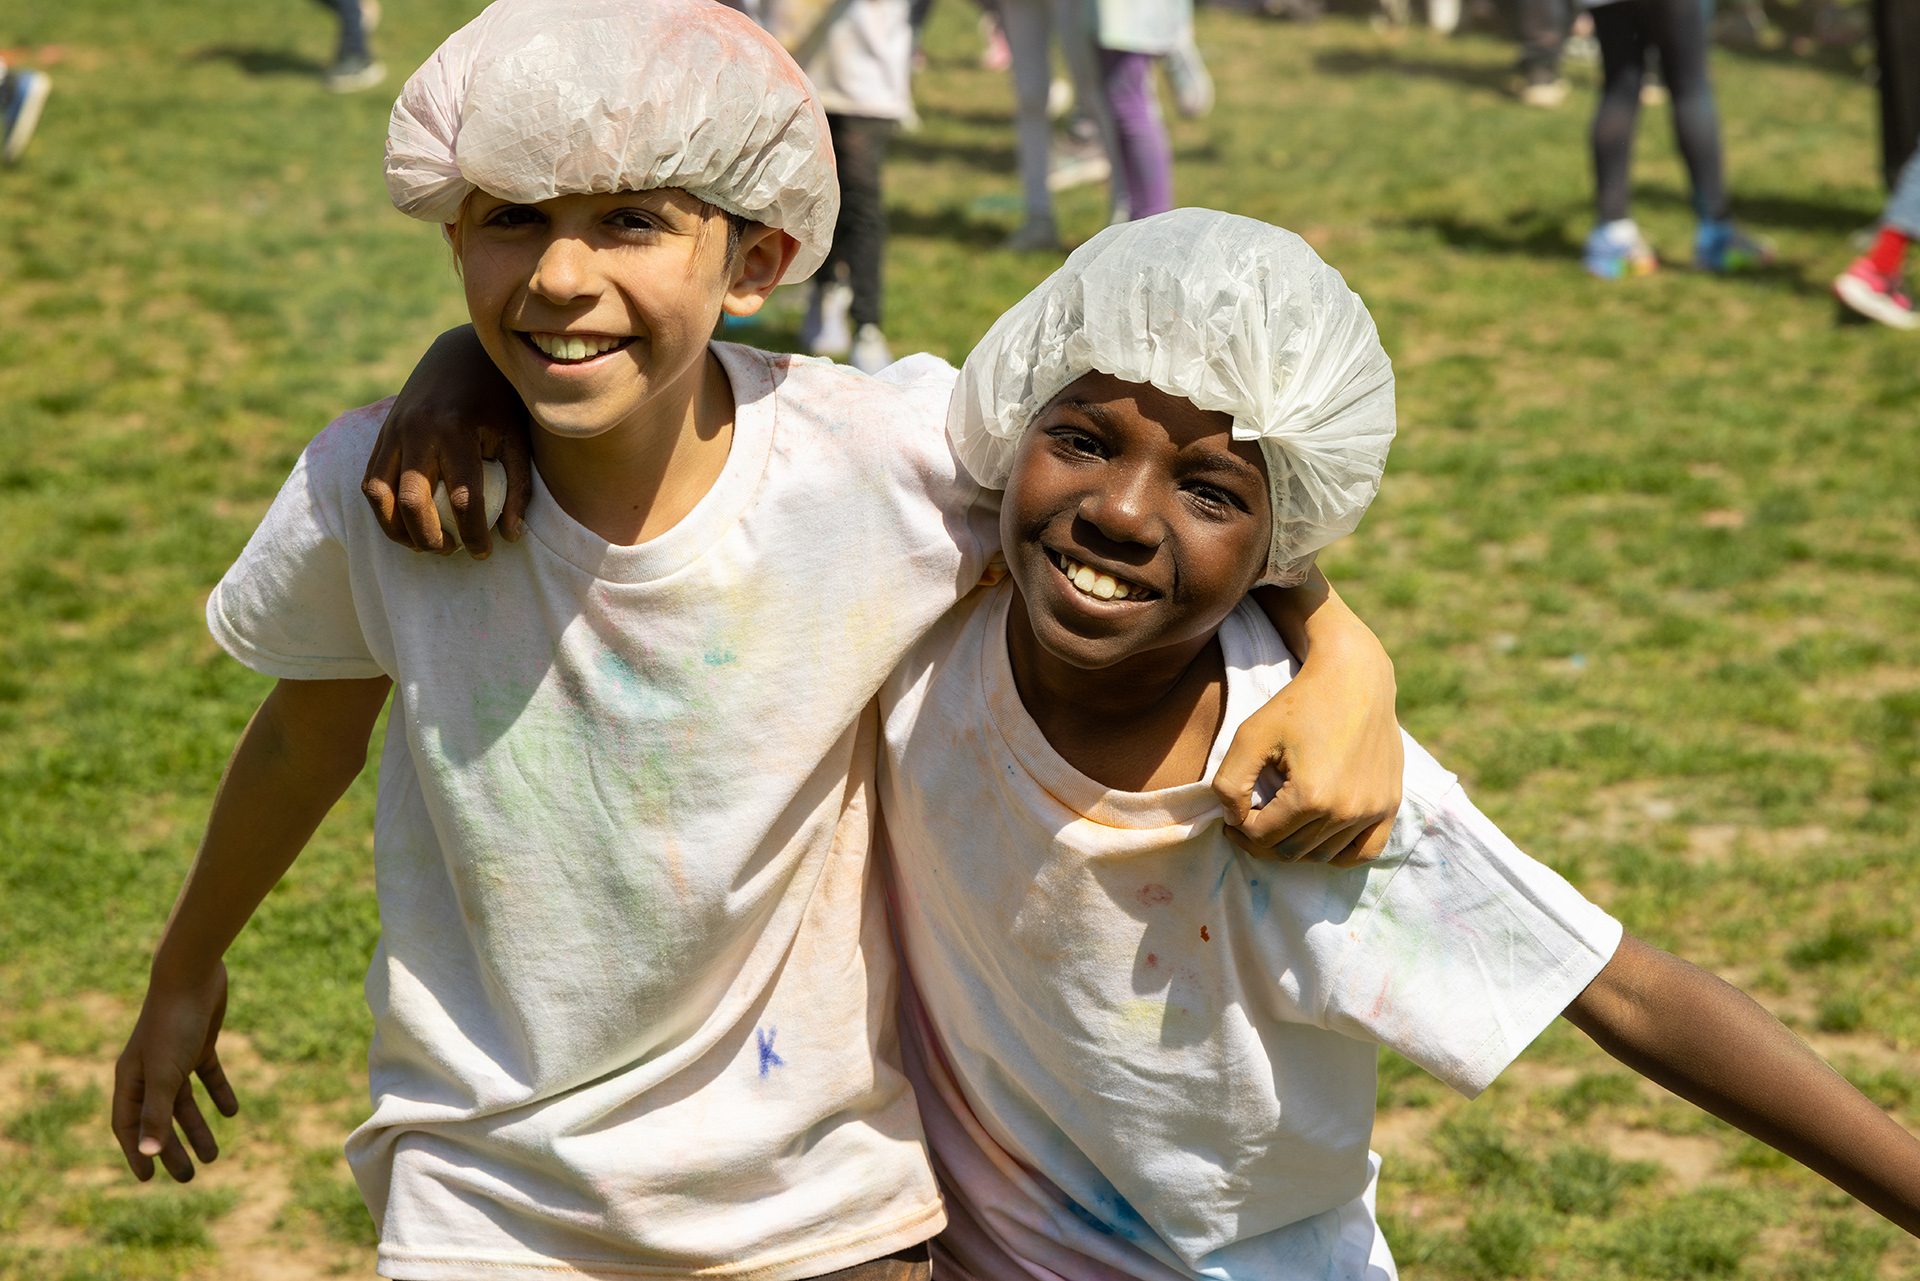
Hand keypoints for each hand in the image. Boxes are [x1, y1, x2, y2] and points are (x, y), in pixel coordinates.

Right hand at [113, 963, 238, 1181]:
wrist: (194, 974)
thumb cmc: (173, 1025)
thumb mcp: (165, 1074)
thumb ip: (156, 1113)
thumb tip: (148, 1153)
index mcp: (131, 1079)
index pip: (128, 1125)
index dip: (137, 1152)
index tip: (148, 1179)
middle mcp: (149, 1070)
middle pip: (159, 1118)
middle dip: (172, 1148)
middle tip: (188, 1177)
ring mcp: (175, 1056)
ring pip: (184, 1101)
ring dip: (197, 1128)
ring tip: (213, 1157)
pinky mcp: (200, 1042)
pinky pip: (208, 1075)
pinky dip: (218, 1093)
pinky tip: (232, 1112)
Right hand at [361, 325, 533, 556]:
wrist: (462, 353)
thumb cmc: (499, 401)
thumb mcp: (517, 437)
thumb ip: (518, 486)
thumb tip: (512, 535)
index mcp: (456, 430)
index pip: (463, 498)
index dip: (473, 534)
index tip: (483, 553)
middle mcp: (418, 430)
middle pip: (413, 502)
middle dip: (431, 538)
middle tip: (452, 551)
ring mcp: (394, 430)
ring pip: (380, 494)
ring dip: (398, 529)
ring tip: (424, 545)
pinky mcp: (382, 432)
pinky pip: (371, 479)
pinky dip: (382, 509)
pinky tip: (405, 525)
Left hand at [1214, 626, 1401, 866]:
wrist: (1354, 678)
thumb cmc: (1299, 703)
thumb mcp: (1250, 735)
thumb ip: (1230, 783)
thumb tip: (1233, 821)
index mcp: (1310, 796)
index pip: (1262, 837)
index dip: (1240, 829)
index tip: (1233, 815)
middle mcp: (1346, 811)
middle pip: (1290, 851)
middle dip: (1262, 841)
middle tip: (1249, 820)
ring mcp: (1372, 811)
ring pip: (1321, 856)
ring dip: (1294, 846)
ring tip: (1279, 822)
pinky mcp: (1390, 805)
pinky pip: (1362, 853)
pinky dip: (1336, 854)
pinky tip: (1316, 835)